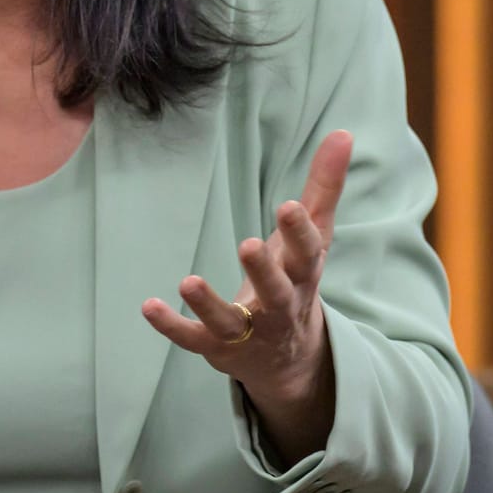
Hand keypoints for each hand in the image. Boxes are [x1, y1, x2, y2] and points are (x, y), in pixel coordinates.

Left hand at [140, 130, 352, 459]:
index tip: (288, 206)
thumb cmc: (295, 280)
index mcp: (302, 275)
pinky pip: (192, 338)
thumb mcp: (312, 238)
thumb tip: (344, 132)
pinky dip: (172, 326)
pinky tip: (148, 306)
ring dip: (210, 304)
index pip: (306, 254)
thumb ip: (323, 187)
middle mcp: (278, 307)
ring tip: (188, 282)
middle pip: (275, 292)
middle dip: (263, 272)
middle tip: (248, 245)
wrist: (290, 359)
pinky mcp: (217, 348)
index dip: (299, 232)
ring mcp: (247, 332)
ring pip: (230, 321)